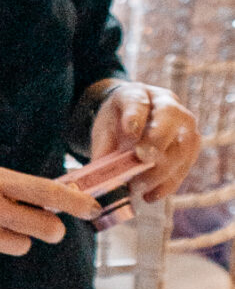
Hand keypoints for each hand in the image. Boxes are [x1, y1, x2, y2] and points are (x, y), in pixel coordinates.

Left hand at [88, 82, 198, 199]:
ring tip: (139, 187)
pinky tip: (150, 196)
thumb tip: (98, 178)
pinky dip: (169, 183)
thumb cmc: (117, 125)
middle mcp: (166, 103)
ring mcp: (183, 123)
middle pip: (170, 116)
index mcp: (137, 93)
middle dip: (157, 140)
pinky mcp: (191, 145)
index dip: (135, 116)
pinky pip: (187, 163)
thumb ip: (103, 149)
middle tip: (142, 159)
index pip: (137, 100)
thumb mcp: (103, 131)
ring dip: (163, 168)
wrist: (134, 121)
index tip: (130, 133)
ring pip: (184, 142)